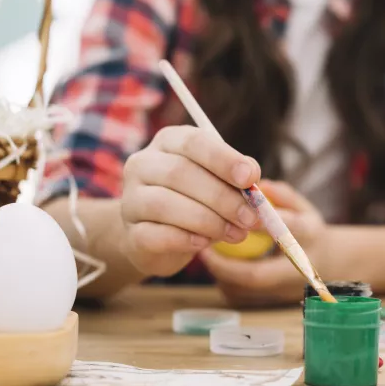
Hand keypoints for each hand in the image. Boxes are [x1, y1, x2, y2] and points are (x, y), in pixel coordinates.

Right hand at [118, 125, 261, 276]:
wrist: (159, 238)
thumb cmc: (197, 200)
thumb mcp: (220, 182)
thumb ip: (237, 179)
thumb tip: (254, 183)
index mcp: (169, 141)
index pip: (194, 141)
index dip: (223, 159)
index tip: (250, 178)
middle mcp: (143, 164)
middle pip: (180, 173)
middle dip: (222, 197)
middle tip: (250, 217)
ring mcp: (130, 198)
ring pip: (164, 204)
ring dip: (208, 221)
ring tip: (236, 233)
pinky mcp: (130, 232)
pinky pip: (155, 234)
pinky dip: (184, 239)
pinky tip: (204, 244)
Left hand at [198, 180, 331, 307]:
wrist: (329, 265)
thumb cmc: (307, 230)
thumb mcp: (303, 207)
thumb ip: (283, 196)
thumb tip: (261, 185)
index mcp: (310, 238)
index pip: (285, 231)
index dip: (262, 224)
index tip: (238, 215)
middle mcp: (298, 268)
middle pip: (257, 275)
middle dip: (225, 264)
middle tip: (203, 247)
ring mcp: (285, 291)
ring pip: (243, 289)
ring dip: (220, 272)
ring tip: (204, 251)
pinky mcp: (272, 303)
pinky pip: (240, 295)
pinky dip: (224, 280)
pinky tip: (217, 263)